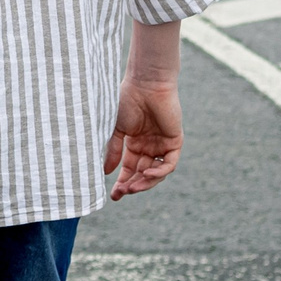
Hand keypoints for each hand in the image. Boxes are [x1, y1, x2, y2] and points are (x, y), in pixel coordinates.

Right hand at [104, 79, 182, 198]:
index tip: (113, 195)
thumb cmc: (128, 101)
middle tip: (121, 193)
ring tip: (132, 187)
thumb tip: (106, 172)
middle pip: (142, 174)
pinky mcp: (174, 141)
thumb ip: (113, 150)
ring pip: (157, 172)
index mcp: (135, 143)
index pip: (130, 169)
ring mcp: (162, 144)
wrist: (145, 84)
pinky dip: (159, 171)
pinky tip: (147, 174)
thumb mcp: (117, 129)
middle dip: (133, 185)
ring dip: (145, 182)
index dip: (123, 182)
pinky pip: (169, 163)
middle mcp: (150, 146)